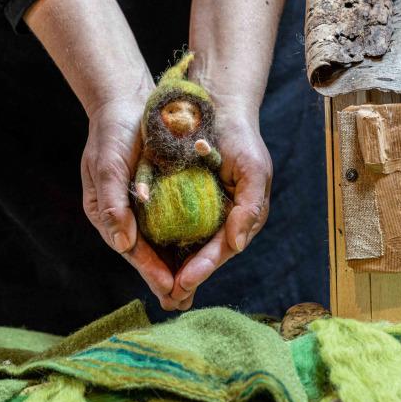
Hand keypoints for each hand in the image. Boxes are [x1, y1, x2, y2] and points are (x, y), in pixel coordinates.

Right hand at [81, 95, 182, 309]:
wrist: (125, 100)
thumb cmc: (113, 130)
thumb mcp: (108, 162)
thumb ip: (112, 202)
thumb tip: (123, 242)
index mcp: (105, 213)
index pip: (131, 249)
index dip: (150, 269)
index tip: (170, 288)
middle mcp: (122, 215)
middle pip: (146, 254)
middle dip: (164, 278)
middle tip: (184, 302)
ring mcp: (139, 207)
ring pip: (159, 245)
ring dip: (175, 267)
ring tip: (191, 291)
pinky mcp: (155, 197)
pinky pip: (169, 226)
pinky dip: (181, 243)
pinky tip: (197, 256)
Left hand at [168, 113, 271, 307]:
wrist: (216, 104)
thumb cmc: (241, 138)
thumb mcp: (253, 170)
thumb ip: (250, 208)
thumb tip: (237, 244)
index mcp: (243, 216)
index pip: (222, 248)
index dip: (204, 267)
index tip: (185, 282)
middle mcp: (223, 218)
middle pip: (204, 254)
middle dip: (188, 277)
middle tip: (170, 297)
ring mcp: (203, 210)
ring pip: (187, 246)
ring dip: (173, 268)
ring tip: (159, 288)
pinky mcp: (183, 199)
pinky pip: (172, 226)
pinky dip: (162, 243)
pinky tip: (147, 256)